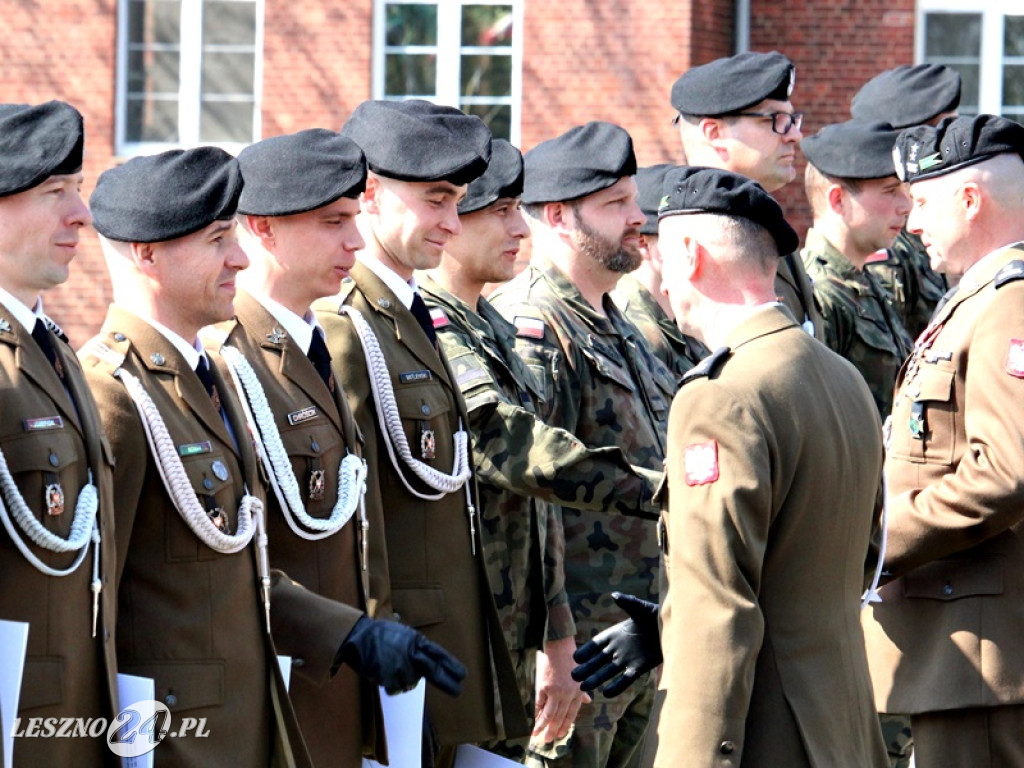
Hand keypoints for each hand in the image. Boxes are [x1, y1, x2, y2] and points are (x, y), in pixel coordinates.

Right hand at [339, 616, 466, 695]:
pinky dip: (390, 684)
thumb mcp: (403, 634)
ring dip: (403, 680)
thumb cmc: (380, 634)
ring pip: (410, 683)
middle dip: (447, 683)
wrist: (359, 637)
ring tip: (390, 666)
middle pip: (434, 672)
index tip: (462, 675)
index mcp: (417, 641)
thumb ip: (416, 647)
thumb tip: (427, 659)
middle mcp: (412, 654)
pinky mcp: (390, 678)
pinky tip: (382, 672)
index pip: (439, 655)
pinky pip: (395, 688)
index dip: (452, 665)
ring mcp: (402, 667)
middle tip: (458, 691)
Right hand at [531, 636, 590, 743]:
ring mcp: (555, 691)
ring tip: (537, 735)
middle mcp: (567, 695)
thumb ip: (582, 691)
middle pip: (559, 718)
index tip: (560, 736)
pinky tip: (534, 720)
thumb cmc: (571, 658)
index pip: (571, 715)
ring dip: (543, 727)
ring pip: (549, 715)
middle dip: (552, 731)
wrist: (559, 645)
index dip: (565, 727)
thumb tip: (588, 700)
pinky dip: (536, 713)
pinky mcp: (543, 687)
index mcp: (577, 692)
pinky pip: (539, 704)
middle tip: (547, 741)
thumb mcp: (581, 675)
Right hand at [571, 592, 661, 696]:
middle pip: (598, 660)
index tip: (575, 658)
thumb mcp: (641, 608)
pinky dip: (616, 686)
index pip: (596, 643)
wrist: (672, 628)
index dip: (586, 651)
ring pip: (608, 671)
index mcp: (614, 633)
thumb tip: (615, 595)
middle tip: (573, 677)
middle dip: (586, 668)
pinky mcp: (639, 667)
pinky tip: (606, 693)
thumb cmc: (655, 615)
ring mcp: (627, 659)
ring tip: (583, 688)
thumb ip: (628, 602)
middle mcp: (618, 648)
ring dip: (596, 679)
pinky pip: (625, 679)